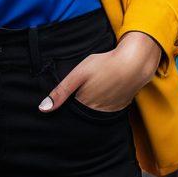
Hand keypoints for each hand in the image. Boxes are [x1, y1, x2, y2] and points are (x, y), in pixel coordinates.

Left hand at [38, 31, 162, 112]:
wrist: (134, 62)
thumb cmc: (105, 64)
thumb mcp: (79, 73)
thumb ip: (61, 91)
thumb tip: (43, 109)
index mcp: (83, 103)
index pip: (69, 110)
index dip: (67, 103)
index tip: (68, 95)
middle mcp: (96, 111)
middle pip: (82, 113)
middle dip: (79, 106)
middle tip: (85, 87)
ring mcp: (110, 110)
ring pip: (95, 113)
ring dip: (92, 106)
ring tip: (95, 88)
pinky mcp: (120, 107)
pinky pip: (108, 110)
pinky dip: (104, 104)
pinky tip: (105, 92)